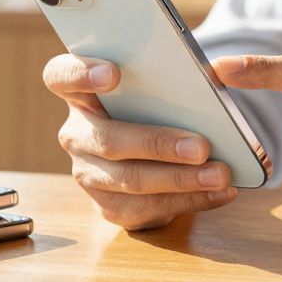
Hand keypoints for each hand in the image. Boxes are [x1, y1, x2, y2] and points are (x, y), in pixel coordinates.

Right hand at [43, 54, 237, 229]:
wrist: (153, 157)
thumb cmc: (156, 108)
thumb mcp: (158, 87)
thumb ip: (174, 75)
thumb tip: (216, 75)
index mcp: (80, 93)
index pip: (61, 76)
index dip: (81, 73)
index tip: (114, 73)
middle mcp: (77, 134)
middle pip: (108, 140)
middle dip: (158, 144)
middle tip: (201, 147)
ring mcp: (89, 174)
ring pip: (131, 180)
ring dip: (181, 180)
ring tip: (220, 174)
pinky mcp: (110, 207)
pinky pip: (149, 208)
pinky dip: (191, 200)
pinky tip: (220, 192)